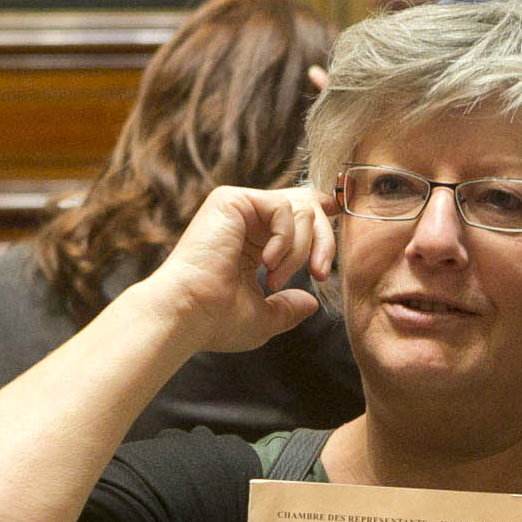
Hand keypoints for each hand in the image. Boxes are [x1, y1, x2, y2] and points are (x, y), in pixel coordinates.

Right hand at [145, 184, 336, 355]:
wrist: (188, 314)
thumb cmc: (216, 321)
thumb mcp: (264, 318)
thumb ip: (288, 308)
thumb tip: (311, 304)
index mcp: (251, 243)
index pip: (296, 218)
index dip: (322, 223)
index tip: (334, 238)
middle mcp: (244, 221)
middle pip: (308, 208)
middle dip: (324, 241)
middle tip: (320, 274)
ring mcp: (237, 208)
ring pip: (300, 210)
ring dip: (298, 250)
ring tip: (274, 279)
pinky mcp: (232, 200)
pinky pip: (283, 208)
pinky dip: (286, 239)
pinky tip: (267, 263)